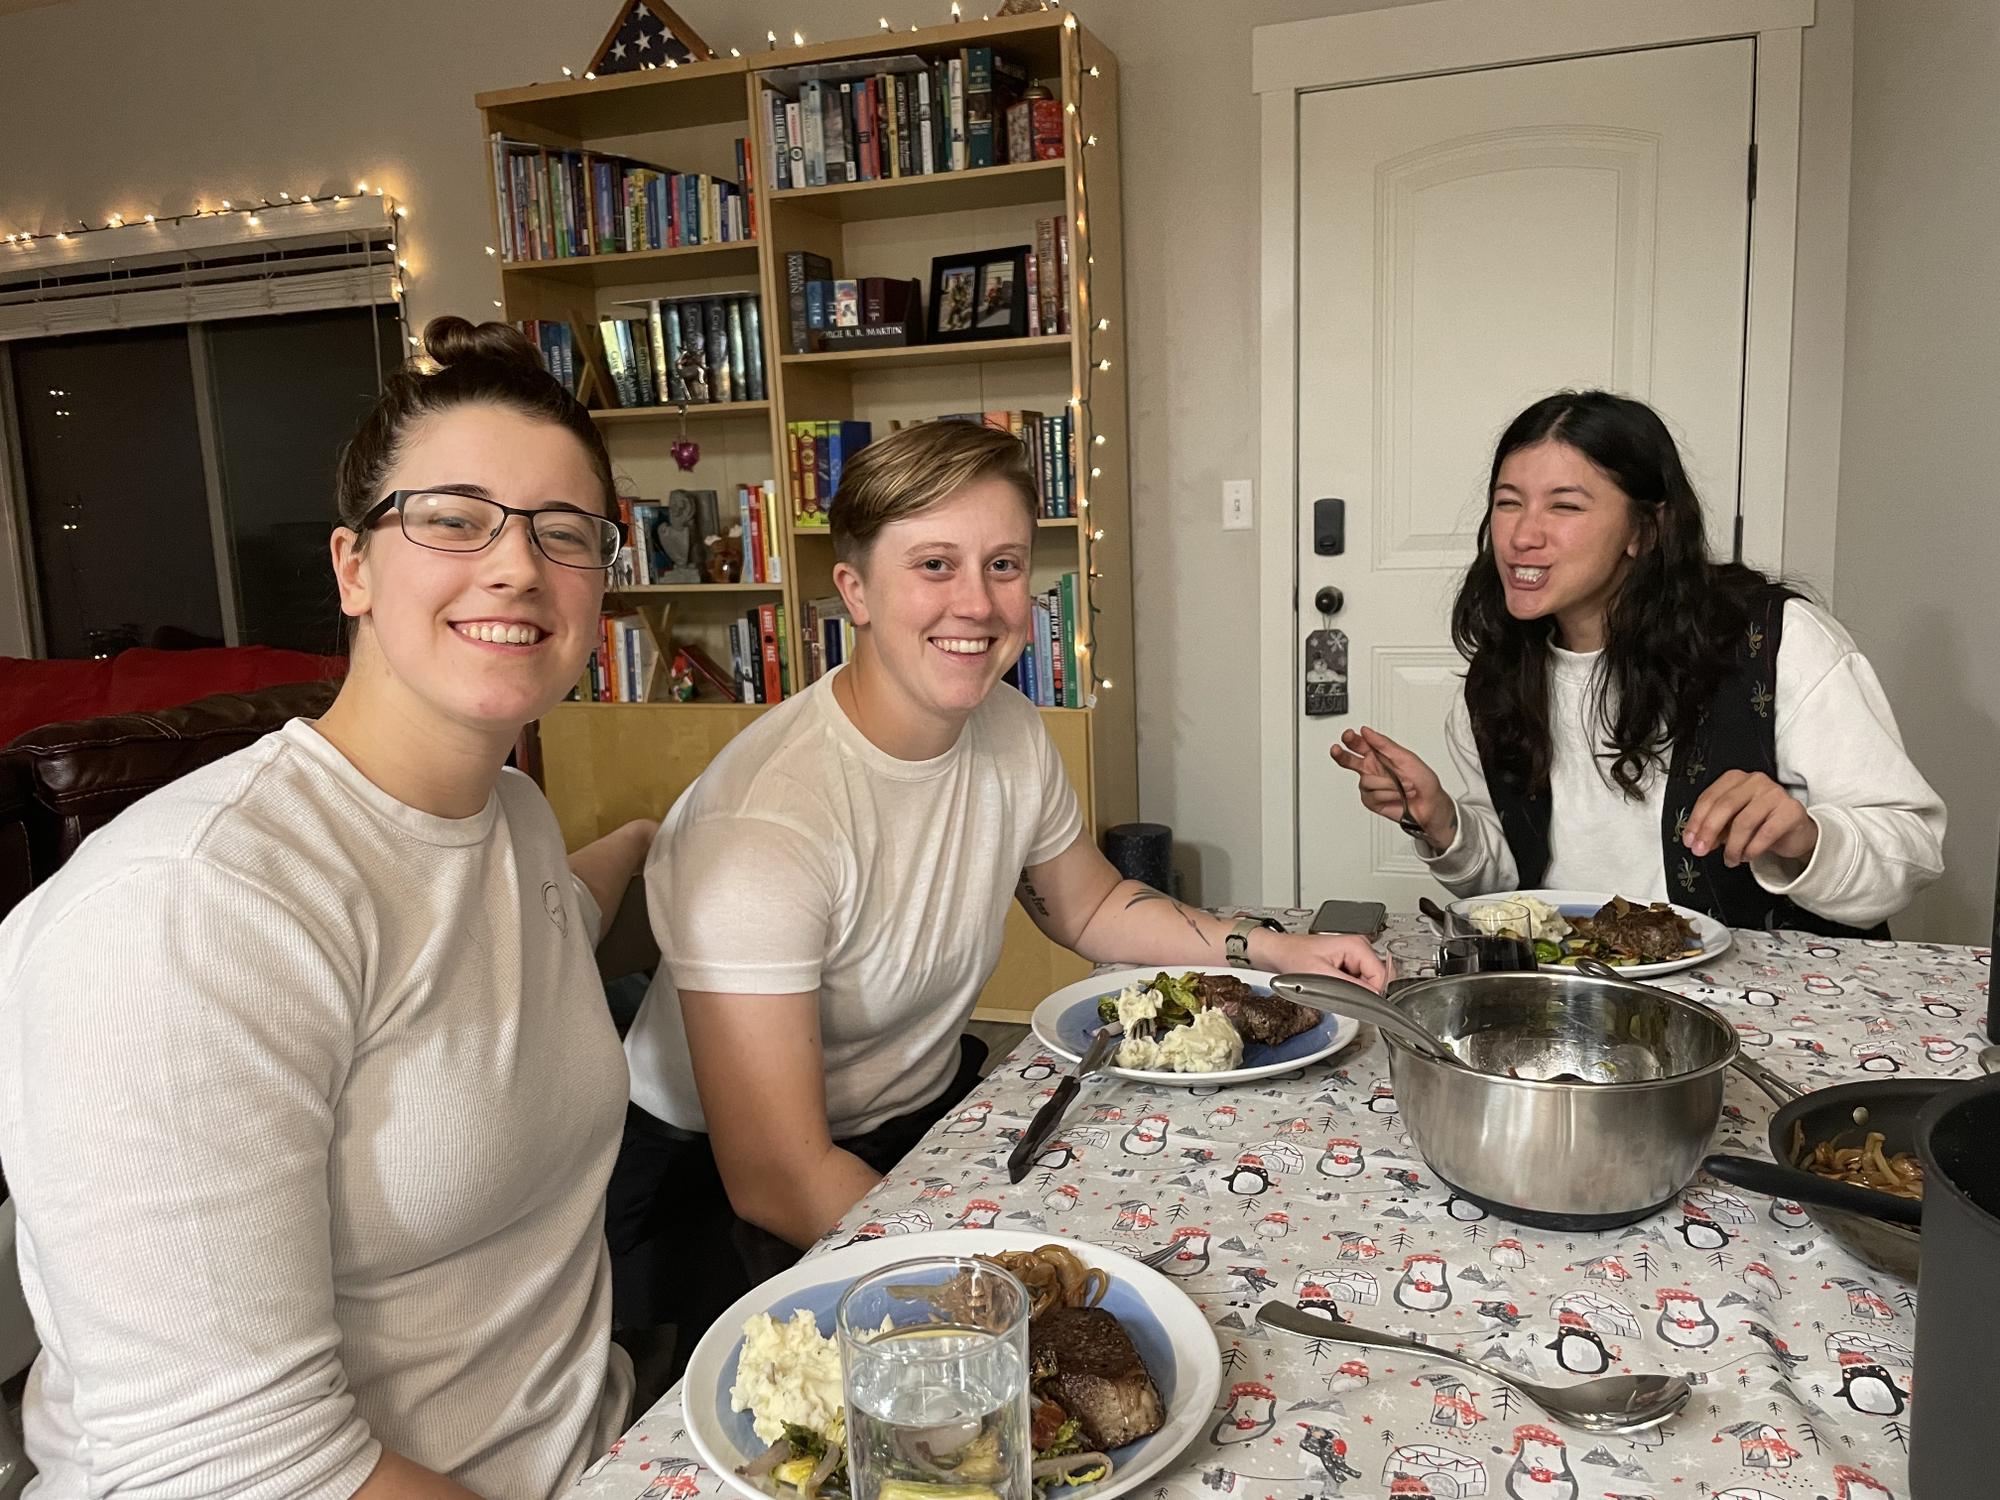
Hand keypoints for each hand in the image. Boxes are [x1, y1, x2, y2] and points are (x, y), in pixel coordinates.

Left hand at [1252, 929, 1391, 992]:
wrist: (1279, 953)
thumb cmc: (1293, 956)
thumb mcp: (1320, 975)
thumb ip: (1350, 987)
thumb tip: (1372, 998)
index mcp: (1357, 945)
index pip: (1382, 976)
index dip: (1374, 994)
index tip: (1360, 1004)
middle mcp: (1359, 948)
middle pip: (1378, 980)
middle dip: (1364, 993)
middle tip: (1341, 996)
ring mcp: (1355, 955)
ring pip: (1369, 983)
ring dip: (1355, 992)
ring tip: (1332, 988)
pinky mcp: (1349, 963)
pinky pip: (1359, 982)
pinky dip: (1349, 990)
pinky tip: (1333, 987)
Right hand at [1329, 726, 1454, 848]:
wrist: (1430, 806)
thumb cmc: (1424, 781)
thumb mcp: (1407, 757)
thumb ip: (1384, 744)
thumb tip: (1367, 732)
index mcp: (1380, 755)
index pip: (1360, 744)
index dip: (1352, 739)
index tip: (1348, 735)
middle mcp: (1373, 769)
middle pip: (1349, 760)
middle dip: (1342, 754)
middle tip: (1337, 750)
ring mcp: (1371, 786)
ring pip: (1366, 781)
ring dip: (1387, 784)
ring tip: (1403, 786)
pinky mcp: (1371, 801)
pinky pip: (1372, 795)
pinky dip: (1387, 795)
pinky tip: (1398, 795)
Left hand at [1683, 770, 1817, 866]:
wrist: (1795, 830)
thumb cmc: (1760, 823)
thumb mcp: (1731, 822)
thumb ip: (1715, 827)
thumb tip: (1697, 840)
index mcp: (1735, 779)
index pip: (1709, 797)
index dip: (1696, 820)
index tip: (1689, 840)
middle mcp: (1755, 781)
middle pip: (1724, 806)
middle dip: (1709, 832)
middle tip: (1701, 851)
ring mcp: (1775, 793)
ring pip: (1744, 821)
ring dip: (1733, 846)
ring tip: (1730, 859)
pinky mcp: (1791, 810)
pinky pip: (1766, 833)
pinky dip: (1752, 849)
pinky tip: (1747, 856)